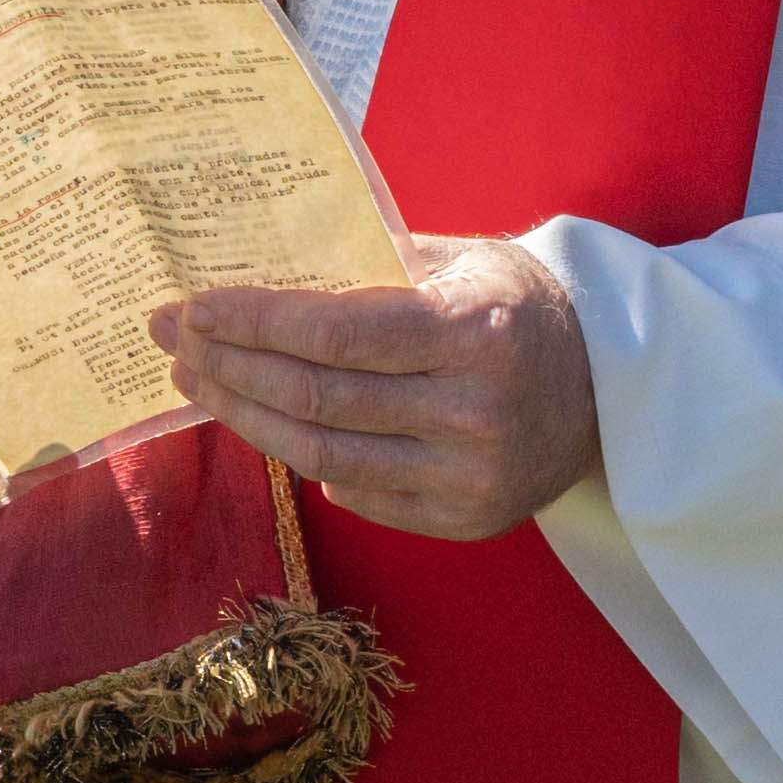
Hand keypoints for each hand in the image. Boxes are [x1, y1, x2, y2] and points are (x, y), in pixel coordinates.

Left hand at [161, 235, 601, 541]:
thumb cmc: (516, 307)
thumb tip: (261, 264)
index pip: (336, 333)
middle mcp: (473, 412)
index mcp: (473, 333)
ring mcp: (470, 477)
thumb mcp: (462, 260)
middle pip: (317, 399)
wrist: (611, 386)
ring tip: (198, 384)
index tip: (193, 308)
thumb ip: (372, 264)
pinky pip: (358, 495)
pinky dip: (302, 460)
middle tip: (172, 342)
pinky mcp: (466, 521)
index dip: (254, 323)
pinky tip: (261, 424)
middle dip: (230, 367)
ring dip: (246, 418)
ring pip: (324, 455)